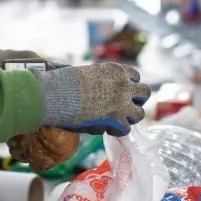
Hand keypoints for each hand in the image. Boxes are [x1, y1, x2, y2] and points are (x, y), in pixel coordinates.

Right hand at [34, 62, 150, 135]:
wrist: (55, 93)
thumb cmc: (63, 83)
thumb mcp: (86, 75)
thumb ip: (100, 83)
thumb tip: (102, 100)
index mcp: (115, 69)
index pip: (134, 76)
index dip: (129, 86)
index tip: (122, 93)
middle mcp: (123, 83)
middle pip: (144, 92)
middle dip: (136, 101)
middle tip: (124, 108)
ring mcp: (122, 100)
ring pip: (140, 113)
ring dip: (129, 118)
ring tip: (117, 121)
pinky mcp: (116, 117)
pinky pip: (126, 128)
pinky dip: (118, 131)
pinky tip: (107, 129)